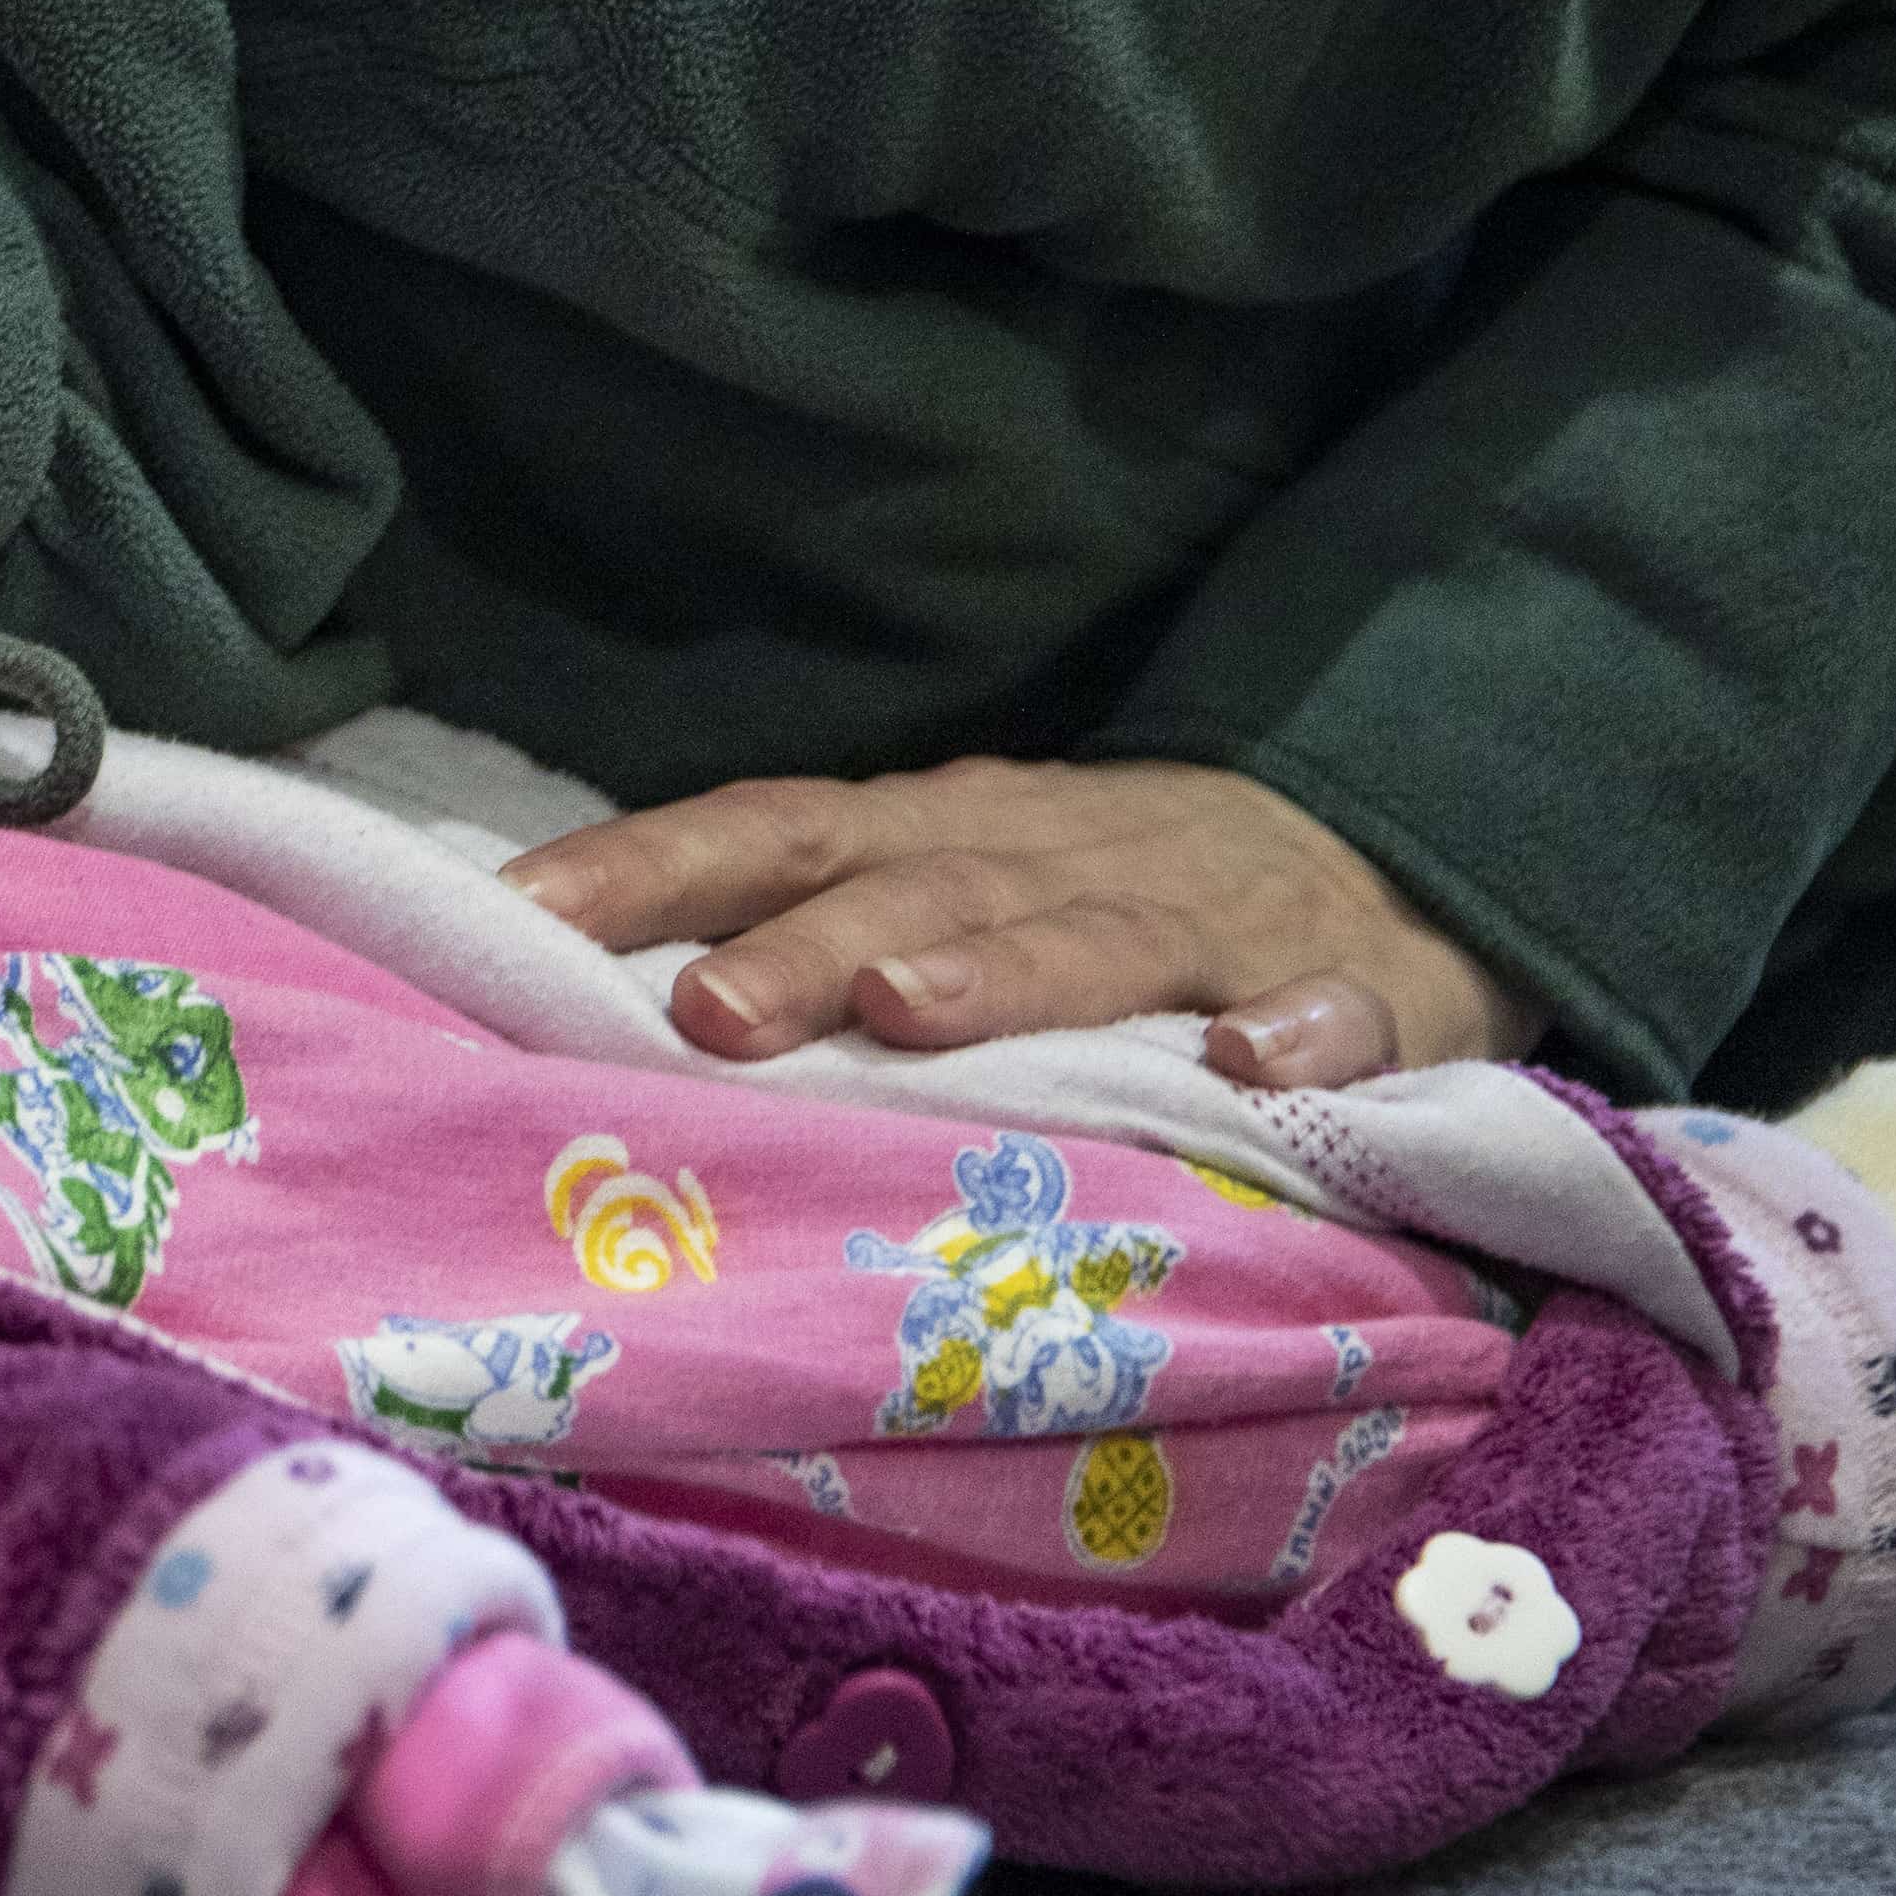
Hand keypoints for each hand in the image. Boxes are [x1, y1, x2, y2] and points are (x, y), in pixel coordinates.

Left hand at [501, 755, 1544, 1089]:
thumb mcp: (947, 886)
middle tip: (707, 1011)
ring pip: (1099, 939)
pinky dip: (1300, 1035)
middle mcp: (1060, 857)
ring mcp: (1218, 920)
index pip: (773, 828)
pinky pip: (1339, 1011)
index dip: (647, 868)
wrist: (1381, 858)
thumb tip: (568, 977)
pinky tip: (1254, 1067)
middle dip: (806, 942)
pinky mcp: (1370, 987)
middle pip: (917, 886)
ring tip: (911, 1016)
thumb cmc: (1099, 900)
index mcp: (945, 837)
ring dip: (1003, 973)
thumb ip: (793, 925)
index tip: (514, 919)